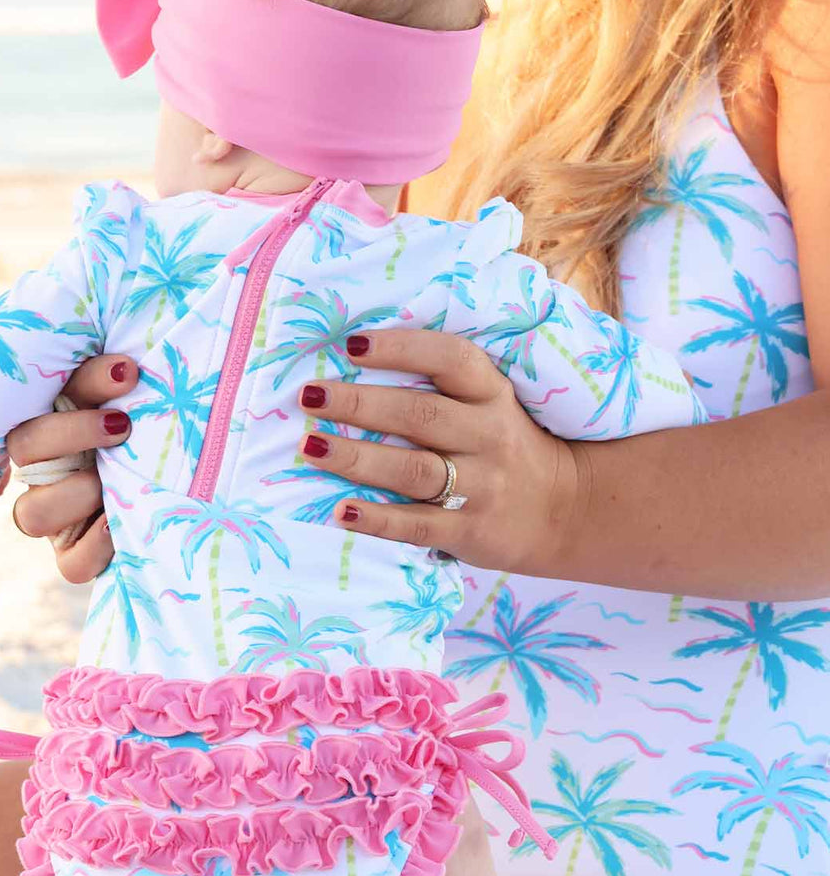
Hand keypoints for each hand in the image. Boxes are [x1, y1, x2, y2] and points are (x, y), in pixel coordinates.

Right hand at [6, 352, 137, 582]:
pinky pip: (71, 565)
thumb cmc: (154, 437)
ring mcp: (55, 519)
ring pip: (32, 513)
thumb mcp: (134, 404)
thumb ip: (118, 382)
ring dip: (77, 492)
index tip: (126, 372)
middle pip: (23, 448)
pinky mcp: (75, 557)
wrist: (188, 497)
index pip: (34, 394)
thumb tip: (131, 360)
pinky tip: (120, 522)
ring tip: (115, 481)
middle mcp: (43, 471)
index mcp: (49, 424)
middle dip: (74, 432)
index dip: (77, 386)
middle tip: (123, 425)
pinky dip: (97, 545)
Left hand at [296, 330, 580, 575]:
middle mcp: (489, 435)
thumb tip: (353, 363)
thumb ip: (442, 387)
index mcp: (493, 395)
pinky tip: (341, 512)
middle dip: (360, 403)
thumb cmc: (505, 446)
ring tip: (312, 447)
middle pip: (419, 415)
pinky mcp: (469, 531)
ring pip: (413, 470)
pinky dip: (378, 520)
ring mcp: (482, 486)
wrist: (565, 509)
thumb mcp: (492, 404)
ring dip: (357, 458)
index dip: (401, 349)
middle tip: (310, 396)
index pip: (451, 359)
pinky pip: (417, 525)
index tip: (351, 344)